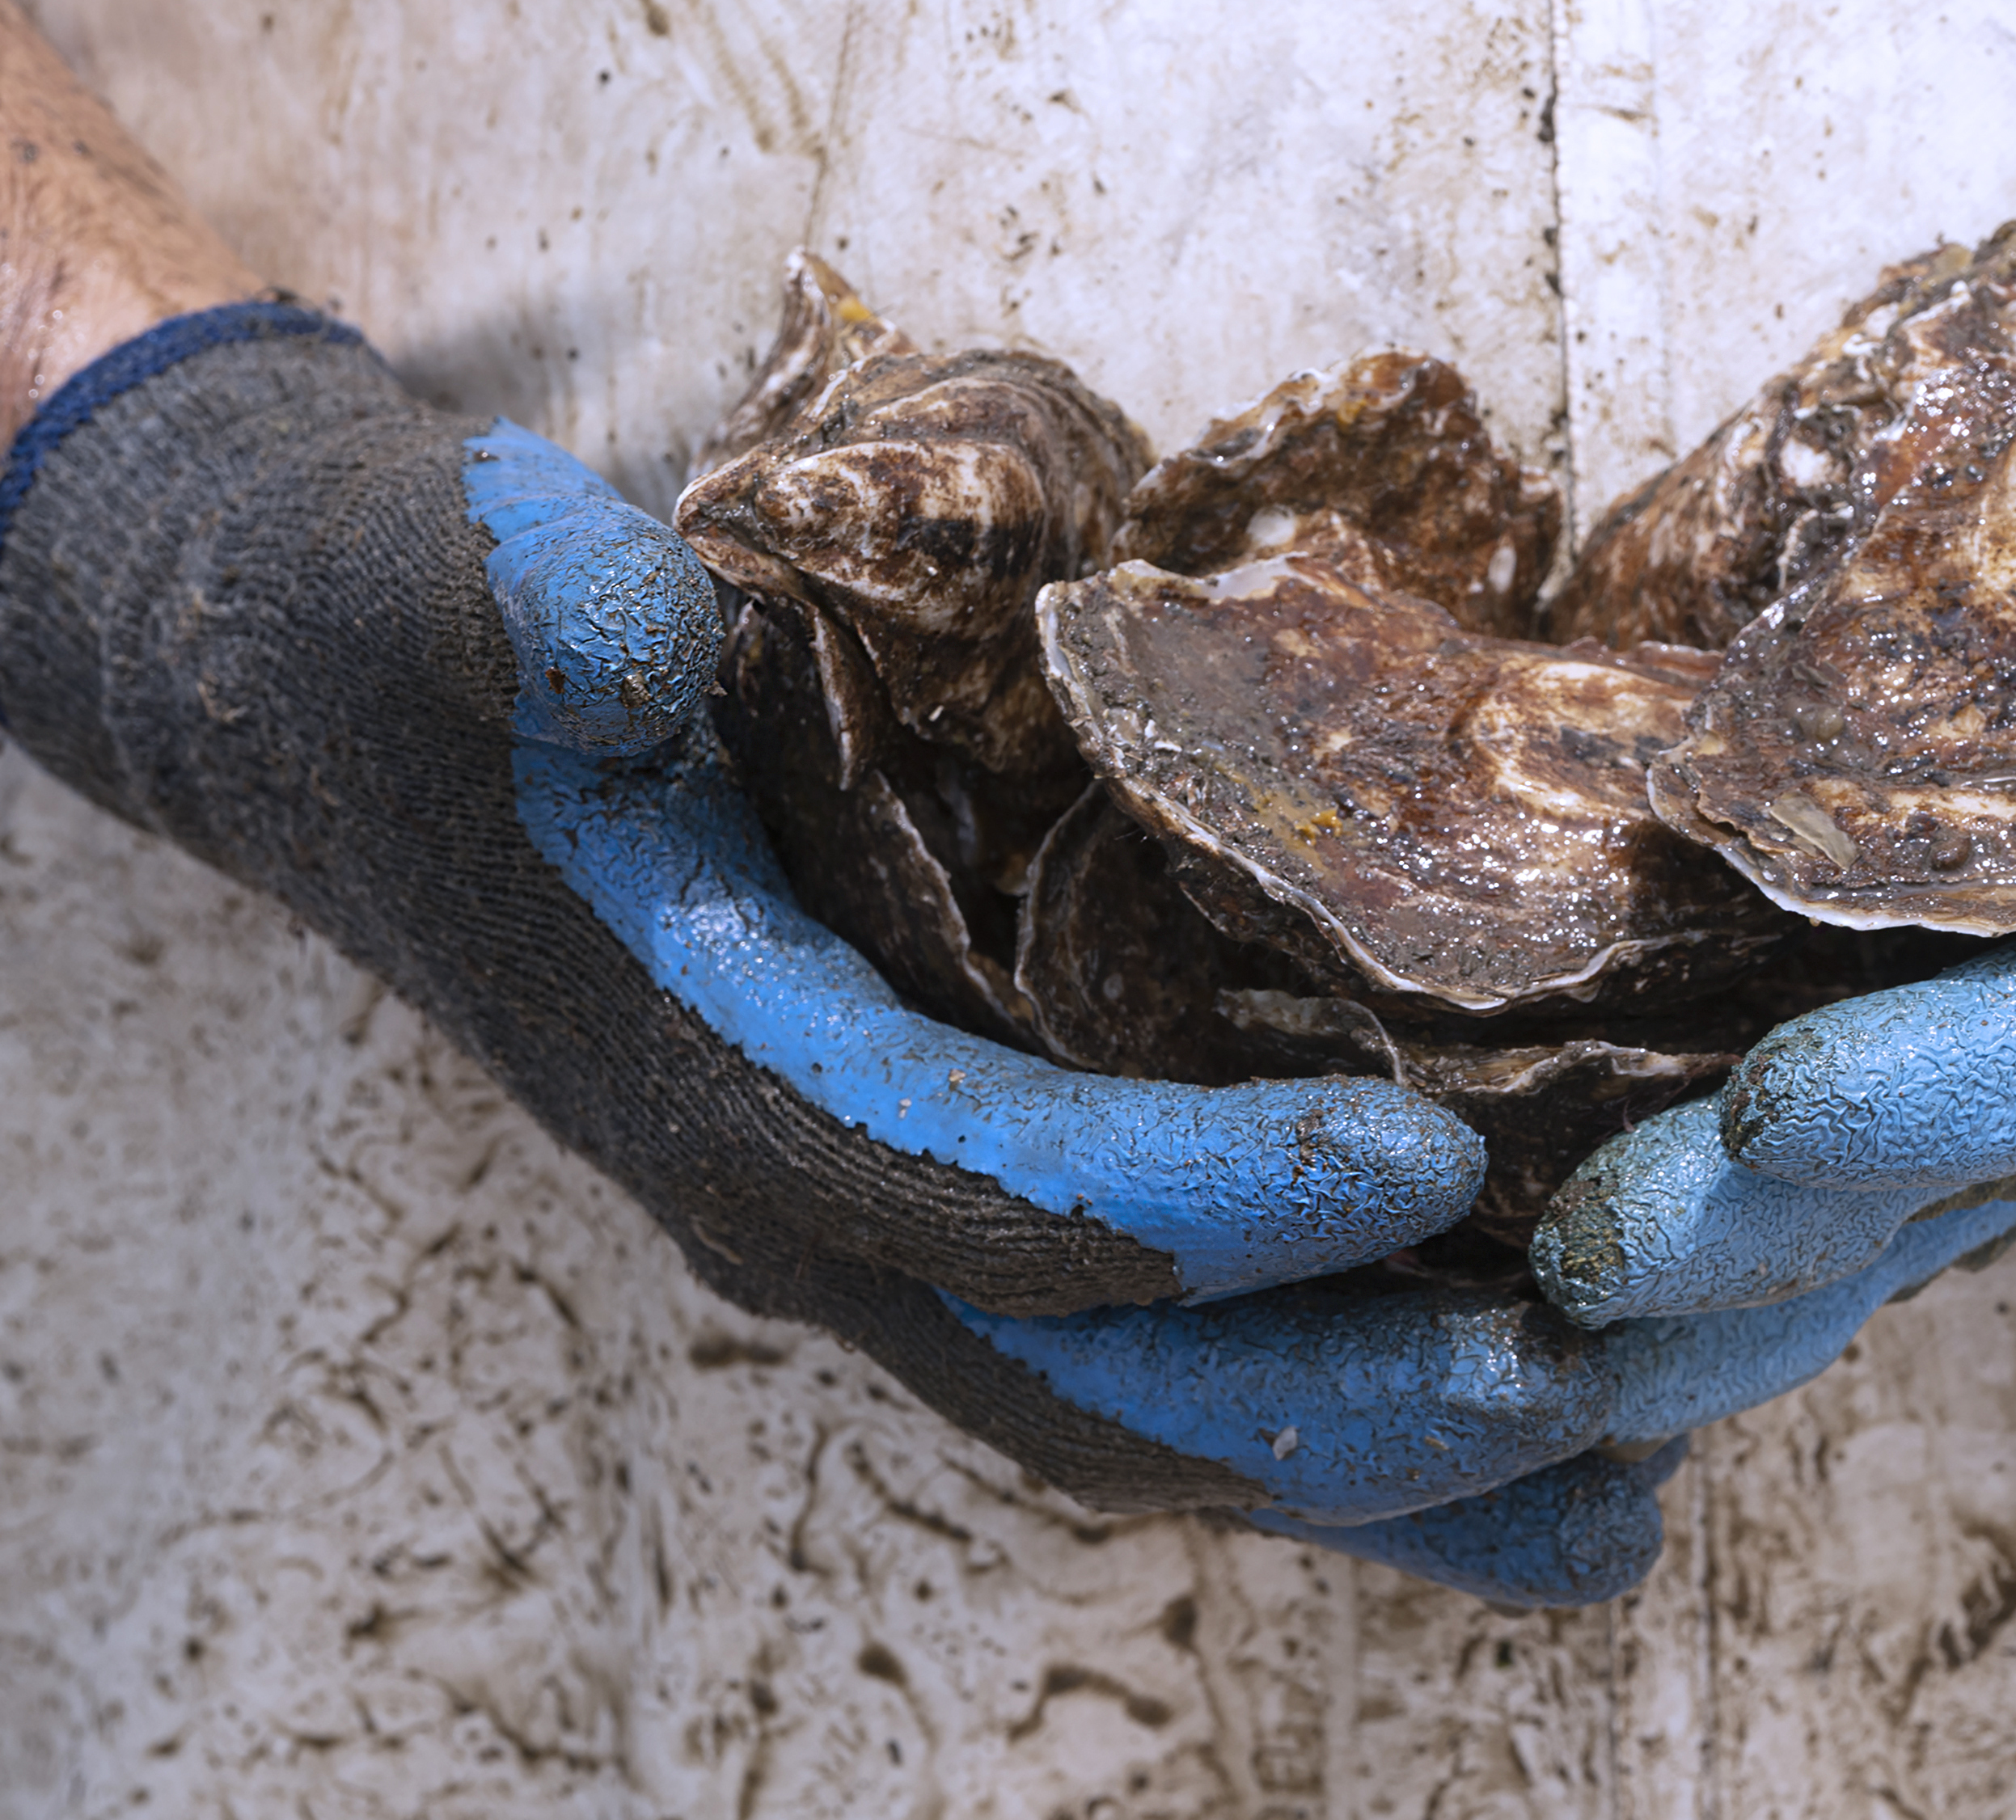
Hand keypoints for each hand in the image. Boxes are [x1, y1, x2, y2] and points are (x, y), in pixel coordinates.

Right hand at [0, 300, 1714, 1601]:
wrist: (348, 708)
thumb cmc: (420, 640)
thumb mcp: (435, 576)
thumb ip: (514, 605)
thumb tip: (624, 625)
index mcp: (718, 1083)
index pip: (983, 1194)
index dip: (1203, 1201)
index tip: (1433, 1160)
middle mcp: (813, 1205)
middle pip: (1102, 1385)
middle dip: (1350, 1408)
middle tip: (1605, 1384)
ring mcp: (886, 1224)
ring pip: (1145, 1418)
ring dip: (1377, 1468)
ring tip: (1622, 1485)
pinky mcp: (947, 1191)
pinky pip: (1148, 1353)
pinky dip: (1324, 1416)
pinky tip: (1511, 1439)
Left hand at [1526, 27, 2015, 1332]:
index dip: (1967, 1072)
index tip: (1769, 1123)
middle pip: (2008, 1127)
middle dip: (1802, 1218)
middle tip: (1580, 1279)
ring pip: (1953, 1137)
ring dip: (1769, 1239)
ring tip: (1556, 1319)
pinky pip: (1929, 1051)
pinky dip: (1787, 1147)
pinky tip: (1613, 1169)